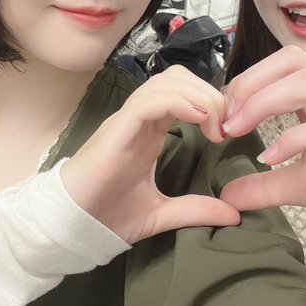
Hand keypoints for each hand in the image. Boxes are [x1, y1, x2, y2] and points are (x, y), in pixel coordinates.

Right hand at [61, 66, 239, 243]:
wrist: (72, 227)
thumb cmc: (108, 215)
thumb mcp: (163, 213)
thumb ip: (196, 209)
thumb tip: (233, 214)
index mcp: (150, 132)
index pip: (183, 93)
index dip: (210, 101)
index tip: (229, 129)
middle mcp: (140, 119)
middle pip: (177, 78)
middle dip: (208, 92)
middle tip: (225, 124)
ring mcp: (127, 122)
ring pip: (164, 83)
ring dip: (197, 95)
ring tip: (214, 125)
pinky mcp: (116, 131)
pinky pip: (147, 102)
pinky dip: (177, 102)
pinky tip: (197, 119)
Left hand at [220, 46, 305, 255]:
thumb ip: (268, 186)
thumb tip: (226, 195)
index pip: (285, 65)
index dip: (246, 82)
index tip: (222, 117)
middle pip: (293, 61)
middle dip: (249, 82)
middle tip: (225, 121)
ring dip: (264, 102)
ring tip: (238, 131)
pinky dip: (293, 139)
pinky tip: (270, 158)